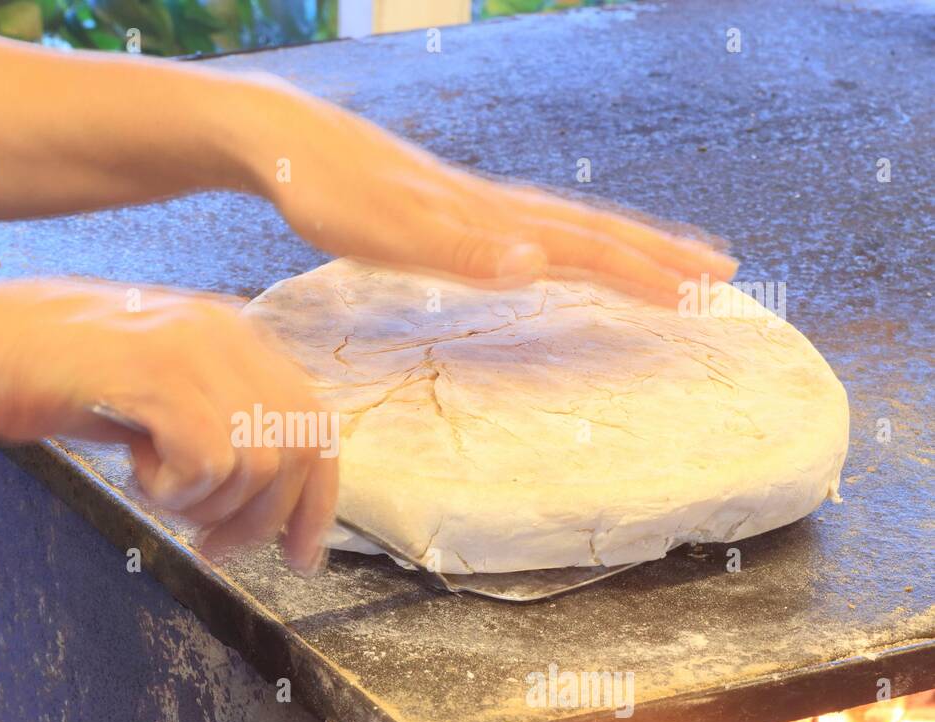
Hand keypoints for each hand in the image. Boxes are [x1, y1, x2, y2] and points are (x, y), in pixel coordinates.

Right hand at [0, 279, 336, 572]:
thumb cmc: (63, 377)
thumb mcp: (161, 386)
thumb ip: (221, 418)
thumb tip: (269, 492)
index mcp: (238, 333)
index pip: (314, 423)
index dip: (315, 499)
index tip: (300, 555)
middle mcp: (228, 333)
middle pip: (296, 450)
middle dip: (261, 519)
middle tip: (213, 547)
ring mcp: (196, 351)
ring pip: (256, 464)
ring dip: (207, 503)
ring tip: (156, 490)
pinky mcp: (159, 377)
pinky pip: (210, 463)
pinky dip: (177, 491)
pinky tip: (137, 473)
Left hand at [235, 76, 737, 302]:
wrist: (285, 142)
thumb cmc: (326, 194)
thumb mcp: (385, 233)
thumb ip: (459, 251)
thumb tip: (535, 265)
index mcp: (489, 218)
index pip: (586, 247)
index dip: (645, 271)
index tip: (703, 293)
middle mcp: (493, 206)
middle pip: (594, 229)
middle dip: (659, 254)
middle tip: (722, 275)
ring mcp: (475, 202)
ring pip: (568, 221)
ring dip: (624, 241)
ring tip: (670, 255)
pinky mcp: (452, 203)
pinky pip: (532, 221)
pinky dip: (568, 236)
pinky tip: (564, 245)